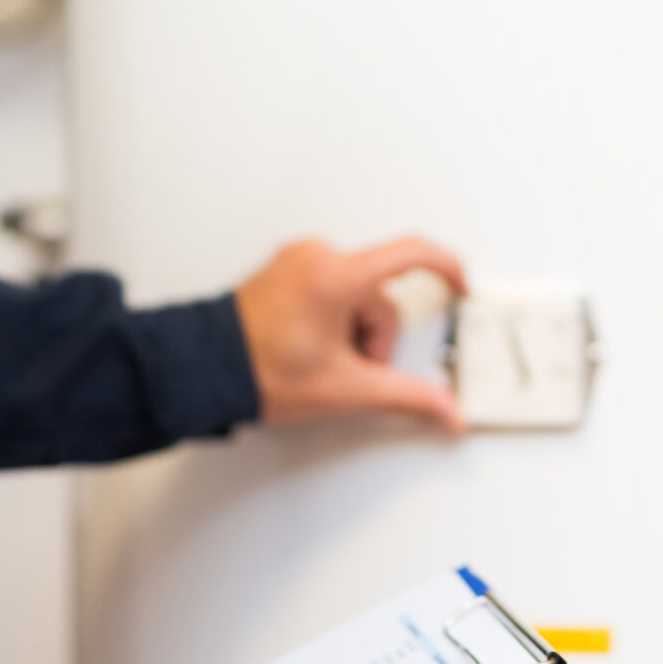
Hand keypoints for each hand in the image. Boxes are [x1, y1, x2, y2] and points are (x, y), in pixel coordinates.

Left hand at [233, 236, 467, 433]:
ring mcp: (298, 259)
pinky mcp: (286, 268)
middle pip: (379, 294)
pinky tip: (309, 345)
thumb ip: (405, 396)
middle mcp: (317, 255)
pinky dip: (333, 318)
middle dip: (374, 337)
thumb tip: (446, 409)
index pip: (412, 254)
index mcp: (335, 275)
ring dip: (352, 330)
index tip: (460, 286)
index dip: (447, 268)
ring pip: (356, 294)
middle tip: (348, 369)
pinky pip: (331, 288)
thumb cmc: (258, 372)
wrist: (202, 369)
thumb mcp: (343, 389)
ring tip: (320, 360)